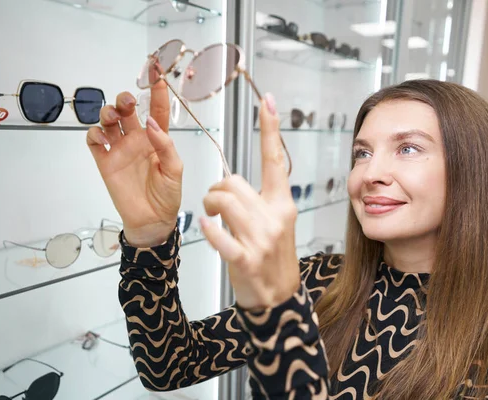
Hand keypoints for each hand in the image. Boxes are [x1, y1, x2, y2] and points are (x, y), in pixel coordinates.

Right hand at [86, 80, 182, 246]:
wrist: (152, 220)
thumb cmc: (167, 196)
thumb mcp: (174, 171)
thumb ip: (165, 146)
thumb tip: (152, 125)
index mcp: (157, 139)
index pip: (156, 110)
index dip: (156, 91)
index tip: (156, 72)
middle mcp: (137, 140)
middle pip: (126, 110)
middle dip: (124, 99)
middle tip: (127, 103)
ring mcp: (120, 149)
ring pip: (108, 120)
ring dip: (107, 112)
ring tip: (113, 117)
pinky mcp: (105, 161)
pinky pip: (94, 140)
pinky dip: (94, 133)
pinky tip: (102, 137)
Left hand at [200, 94, 299, 310]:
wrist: (278, 297)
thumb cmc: (272, 257)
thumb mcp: (274, 224)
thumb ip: (258, 200)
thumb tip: (230, 181)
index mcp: (282, 204)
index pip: (275, 160)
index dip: (270, 129)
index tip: (266, 100)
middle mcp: (274, 217)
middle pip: (233, 182)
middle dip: (215, 189)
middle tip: (213, 203)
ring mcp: (261, 239)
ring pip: (223, 202)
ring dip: (209, 206)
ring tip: (210, 217)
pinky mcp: (245, 259)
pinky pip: (219, 234)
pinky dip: (208, 231)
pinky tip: (205, 229)